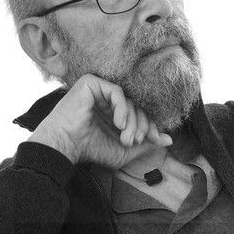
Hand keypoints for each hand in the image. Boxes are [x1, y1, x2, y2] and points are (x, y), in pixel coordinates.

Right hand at [27, 74, 172, 168]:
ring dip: (132, 121)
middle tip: (135, 141)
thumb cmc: (89, 149)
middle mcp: (106, 99)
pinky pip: (116, 91)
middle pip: (136, 106)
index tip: (155, 139)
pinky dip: (122, 108)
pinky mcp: (91, 82)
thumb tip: (169, 140)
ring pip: (128, 100)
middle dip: (141, 125)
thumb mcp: (124, 151)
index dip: (150, 125)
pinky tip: (119, 124)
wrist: (64, 145)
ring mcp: (99, 89)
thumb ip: (146, 144)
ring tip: (126, 138)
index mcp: (113, 112)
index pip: (139, 113)